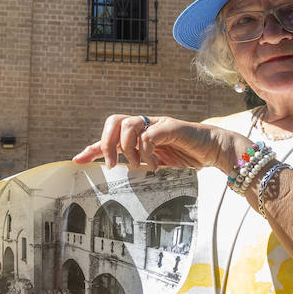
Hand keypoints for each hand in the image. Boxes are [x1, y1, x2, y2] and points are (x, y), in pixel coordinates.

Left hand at [72, 114, 245, 171]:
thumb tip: (119, 172)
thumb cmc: (187, 155)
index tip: (77, 160)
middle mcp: (146, 124)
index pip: (110, 135)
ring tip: (136, 165)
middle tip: (113, 164)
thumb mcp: (157, 162)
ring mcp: (157, 123)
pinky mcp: (171, 127)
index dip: (93, 147)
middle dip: (107, 143)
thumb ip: (139, 162)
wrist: (215, 150)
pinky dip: (146, 151)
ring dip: (127, 148)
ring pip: (128, 125)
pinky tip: (154, 165)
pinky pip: (148, 133)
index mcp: (140, 133)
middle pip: (114, 121)